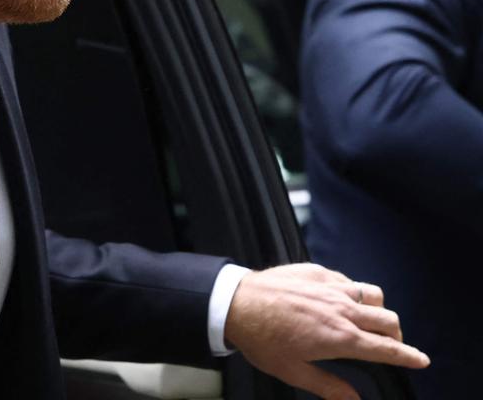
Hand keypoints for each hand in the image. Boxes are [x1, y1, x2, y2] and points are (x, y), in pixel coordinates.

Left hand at [225, 263, 428, 399]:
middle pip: (388, 320)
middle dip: (395, 335)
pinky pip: (348, 280)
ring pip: (373, 294)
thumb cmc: (261, 339)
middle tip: (388, 345)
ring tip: (367, 320)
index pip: (387, 349)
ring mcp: (331, 286)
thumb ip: (329, 386)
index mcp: (341, 338)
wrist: (235, 302)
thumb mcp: (294, 372)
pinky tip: (339, 300)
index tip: (421, 360)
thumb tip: (353, 399)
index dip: (408, 356)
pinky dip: (352, 292)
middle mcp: (342, 309)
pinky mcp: (317, 270)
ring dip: (378, 309)